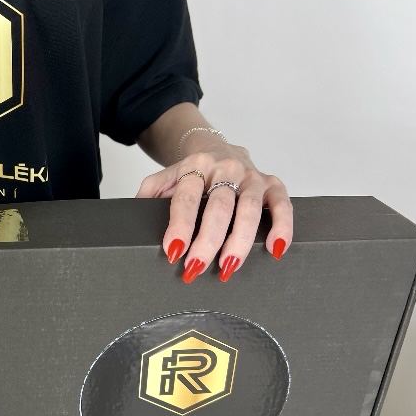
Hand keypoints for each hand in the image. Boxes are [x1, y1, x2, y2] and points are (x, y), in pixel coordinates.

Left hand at [136, 142, 292, 282]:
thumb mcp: (163, 178)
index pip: (187, 198)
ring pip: (250, 210)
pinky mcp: (273, 184)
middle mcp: (225, 168)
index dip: (180, 226)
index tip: (173, 251)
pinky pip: (283, 205)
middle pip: (219, 207)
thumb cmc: (189, 174)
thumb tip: (132, 219)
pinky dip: (283, 227)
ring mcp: (251, 176)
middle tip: (196, 268)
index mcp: (195, 166)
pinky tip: (274, 250)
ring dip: (239, 242)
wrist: (215, 147)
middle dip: (208, 241)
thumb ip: (148, 195)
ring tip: (227, 268)